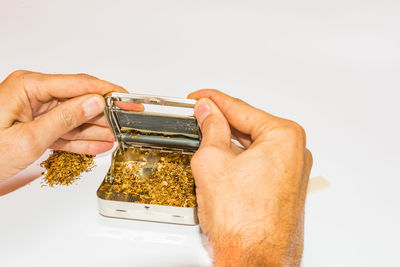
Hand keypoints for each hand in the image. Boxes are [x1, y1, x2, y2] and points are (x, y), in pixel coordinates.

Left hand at [0, 70, 137, 182]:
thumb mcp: (27, 138)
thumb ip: (65, 119)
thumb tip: (93, 103)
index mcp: (28, 86)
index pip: (79, 84)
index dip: (108, 92)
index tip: (128, 98)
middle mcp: (33, 93)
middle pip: (79, 99)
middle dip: (105, 113)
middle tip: (127, 121)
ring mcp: (34, 110)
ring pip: (74, 117)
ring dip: (96, 128)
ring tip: (118, 136)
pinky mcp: (35, 125)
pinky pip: (64, 130)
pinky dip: (80, 139)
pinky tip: (99, 144)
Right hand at [189, 90, 312, 265]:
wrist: (253, 261)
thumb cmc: (243, 223)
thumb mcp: (213, 161)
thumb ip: (211, 128)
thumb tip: (208, 111)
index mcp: (284, 137)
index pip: (241, 108)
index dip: (213, 100)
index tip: (198, 97)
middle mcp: (294, 153)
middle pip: (249, 126)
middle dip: (220, 120)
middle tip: (197, 114)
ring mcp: (290, 172)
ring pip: (252, 145)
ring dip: (227, 140)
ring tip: (203, 134)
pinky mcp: (282, 188)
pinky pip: (257, 163)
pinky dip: (237, 158)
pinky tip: (219, 157)